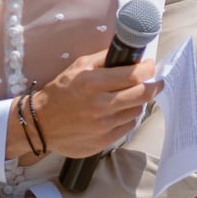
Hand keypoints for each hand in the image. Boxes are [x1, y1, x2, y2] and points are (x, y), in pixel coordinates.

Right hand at [7, 52, 160, 160]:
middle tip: (155, 81)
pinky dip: (127, 117)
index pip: (134, 76)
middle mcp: (100, 105)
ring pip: (137, 111)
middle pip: (143, 94)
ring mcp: (103, 126)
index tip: (150, 66)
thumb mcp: (78, 66)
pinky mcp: (104, 141)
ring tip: (128, 96)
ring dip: (137, 102)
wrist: (41, 123)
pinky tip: (117, 111)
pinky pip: (128, 126)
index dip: (148, 69)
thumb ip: (104, 59)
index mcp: (92, 83)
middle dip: (154, 85)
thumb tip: (130, 56)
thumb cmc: (60, 91)